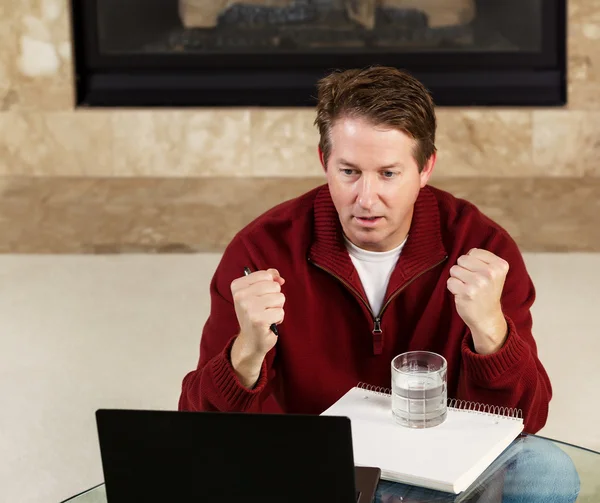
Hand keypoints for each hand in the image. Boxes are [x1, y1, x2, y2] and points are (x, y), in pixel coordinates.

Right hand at [230, 269, 284, 386]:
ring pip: (279, 298)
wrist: (251, 340)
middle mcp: (240, 295)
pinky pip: (280, 312)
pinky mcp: (258, 320)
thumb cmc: (256, 314)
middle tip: (264, 309)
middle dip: (275, 298)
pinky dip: (278, 318)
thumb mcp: (258, 292)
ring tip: (267, 315)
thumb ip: (268, 278)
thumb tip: (279, 278)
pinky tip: (269, 323)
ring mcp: (248, 308)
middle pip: (274, 286)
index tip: (262, 296)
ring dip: (277, 308)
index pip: (266, 275)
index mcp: (237, 286)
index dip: (271, 285)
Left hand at [447, 249, 508, 354]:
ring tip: (467, 288)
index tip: (480, 274)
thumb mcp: (494, 273)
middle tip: (472, 282)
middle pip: (462, 259)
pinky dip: (453, 288)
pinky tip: (463, 295)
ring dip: (457, 279)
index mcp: (500, 265)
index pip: (474, 252)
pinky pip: (450, 281)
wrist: (487, 317)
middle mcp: (491, 273)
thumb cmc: (487, 292)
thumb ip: (482, 260)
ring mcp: (479, 283)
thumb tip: (469, 252)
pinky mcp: (467, 292)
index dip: (472, 263)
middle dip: (463, 270)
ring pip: (454, 269)